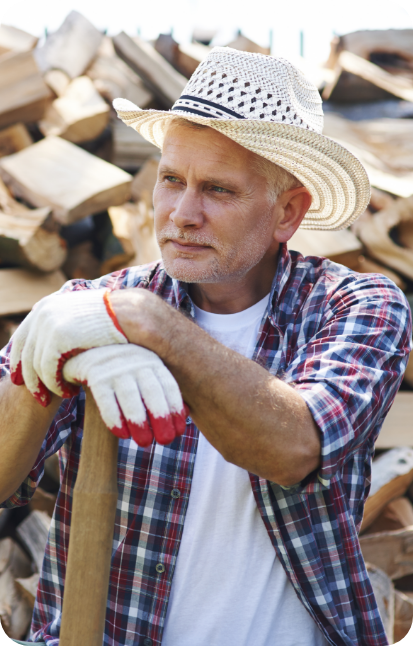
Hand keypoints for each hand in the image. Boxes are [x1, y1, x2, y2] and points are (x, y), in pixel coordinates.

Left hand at [10, 289, 126, 405]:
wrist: (131, 312)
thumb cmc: (114, 320)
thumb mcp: (83, 319)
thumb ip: (67, 327)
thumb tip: (55, 343)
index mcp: (47, 306)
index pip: (23, 337)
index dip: (19, 360)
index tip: (21, 379)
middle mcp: (43, 312)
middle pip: (24, 352)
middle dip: (29, 378)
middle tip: (40, 397)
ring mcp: (49, 323)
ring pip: (35, 365)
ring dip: (47, 385)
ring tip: (63, 395)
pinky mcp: (58, 338)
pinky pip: (48, 370)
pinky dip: (57, 385)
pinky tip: (71, 392)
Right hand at [63, 344, 187, 445]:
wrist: (88, 346)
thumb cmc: (124, 367)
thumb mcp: (145, 371)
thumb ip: (162, 390)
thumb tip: (187, 413)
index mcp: (152, 361)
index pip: (168, 385)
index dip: (175, 409)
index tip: (179, 431)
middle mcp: (136, 362)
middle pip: (152, 391)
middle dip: (161, 417)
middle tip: (165, 441)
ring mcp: (115, 368)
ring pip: (130, 396)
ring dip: (139, 421)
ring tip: (145, 443)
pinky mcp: (95, 375)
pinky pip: (106, 399)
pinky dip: (114, 419)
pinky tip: (122, 435)